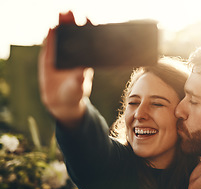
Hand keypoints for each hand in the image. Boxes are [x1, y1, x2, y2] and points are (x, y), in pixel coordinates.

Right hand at [38, 11, 92, 127]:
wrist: (61, 101)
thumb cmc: (75, 93)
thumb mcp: (78, 87)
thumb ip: (79, 79)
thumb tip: (82, 71)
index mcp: (84, 59)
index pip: (87, 41)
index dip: (88, 29)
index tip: (89, 20)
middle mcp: (73, 54)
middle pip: (74, 35)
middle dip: (73, 22)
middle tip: (72, 12)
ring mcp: (61, 55)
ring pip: (61, 37)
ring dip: (61, 25)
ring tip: (62, 14)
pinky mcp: (49, 58)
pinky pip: (50, 44)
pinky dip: (50, 36)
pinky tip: (52, 28)